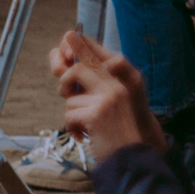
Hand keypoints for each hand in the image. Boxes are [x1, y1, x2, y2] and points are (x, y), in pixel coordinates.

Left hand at [48, 29, 167, 159]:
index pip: (96, 56)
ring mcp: (106, 99)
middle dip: (63, 76)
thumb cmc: (119, 131)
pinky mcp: (97, 114)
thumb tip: (63, 70)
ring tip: (83, 126)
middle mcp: (115, 86)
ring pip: (71, 98)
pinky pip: (69, 115)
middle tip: (62, 82)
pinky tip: (82, 136)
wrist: (133, 157)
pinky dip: (72, 128)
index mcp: (119, 82)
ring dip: (72, 114)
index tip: (67, 37)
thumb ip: (93, 87)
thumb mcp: (110, 105)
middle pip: (78, 69)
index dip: (80, 45)